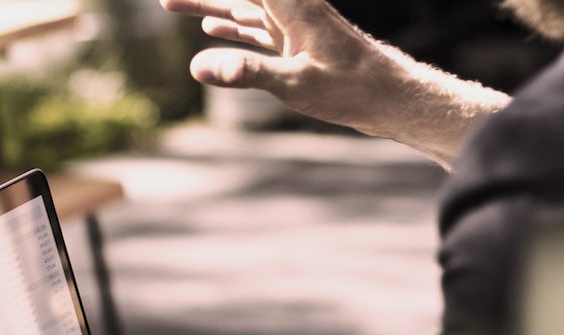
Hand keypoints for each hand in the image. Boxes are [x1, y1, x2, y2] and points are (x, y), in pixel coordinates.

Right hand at [161, 0, 397, 133]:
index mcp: (291, 4)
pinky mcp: (293, 43)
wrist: (390, 97)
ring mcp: (291, 25)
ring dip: (208, 6)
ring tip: (172, 4)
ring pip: (240, 9)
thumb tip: (196, 66)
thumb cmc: (350, 88)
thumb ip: (246, 72)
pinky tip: (211, 29)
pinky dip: (230, 26)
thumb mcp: (294, 83)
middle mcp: (290, 7)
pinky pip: (253, 28)